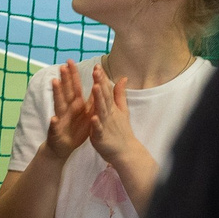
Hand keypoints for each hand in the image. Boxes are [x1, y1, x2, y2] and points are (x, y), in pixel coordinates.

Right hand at [41, 63, 95, 160]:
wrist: (63, 147)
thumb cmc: (75, 129)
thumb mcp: (87, 113)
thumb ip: (92, 99)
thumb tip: (99, 84)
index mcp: (75, 104)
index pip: (74, 86)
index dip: (73, 74)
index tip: (71, 61)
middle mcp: (66, 109)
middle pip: (66, 91)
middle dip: (64, 79)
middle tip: (63, 66)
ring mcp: (60, 119)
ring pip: (58, 105)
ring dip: (57, 94)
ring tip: (54, 82)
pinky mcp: (56, 131)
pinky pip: (55, 127)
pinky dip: (54, 123)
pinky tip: (53, 119)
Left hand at [84, 70, 159, 208]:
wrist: (125, 151)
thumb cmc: (120, 130)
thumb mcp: (121, 110)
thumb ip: (119, 94)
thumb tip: (123, 78)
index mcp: (110, 107)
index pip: (105, 90)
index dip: (101, 78)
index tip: (97, 65)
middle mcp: (108, 113)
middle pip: (103, 96)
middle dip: (99, 83)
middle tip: (96, 70)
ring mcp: (105, 124)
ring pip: (101, 109)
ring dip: (98, 98)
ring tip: (95, 86)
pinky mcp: (101, 137)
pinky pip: (98, 129)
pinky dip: (97, 123)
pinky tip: (93, 117)